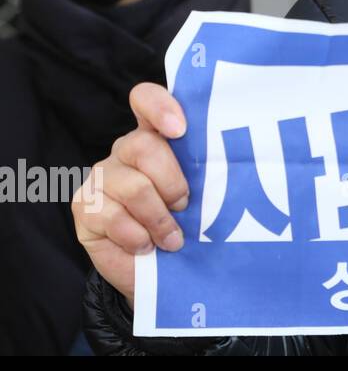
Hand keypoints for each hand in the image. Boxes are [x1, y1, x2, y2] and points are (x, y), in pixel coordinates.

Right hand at [71, 82, 189, 309]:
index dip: (160, 107)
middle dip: (172, 181)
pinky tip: (146, 246)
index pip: (145, 99)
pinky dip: (137, 236)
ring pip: (133, 186)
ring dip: (159, 218)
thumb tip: (240, 167)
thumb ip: (209, 173)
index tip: (180, 130)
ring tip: (173, 238)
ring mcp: (101, 177)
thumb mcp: (205, 195)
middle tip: (185, 206)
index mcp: (156, 137)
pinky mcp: (84, 207)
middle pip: (143, 146)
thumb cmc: (188, 226)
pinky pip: (112, 216)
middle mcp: (125, 151)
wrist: (159, 271)